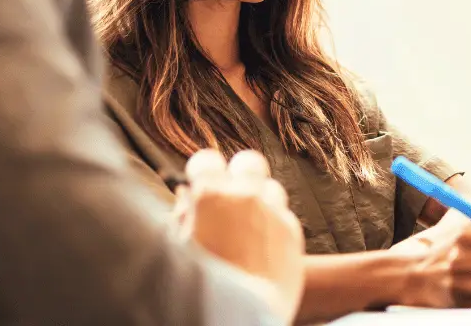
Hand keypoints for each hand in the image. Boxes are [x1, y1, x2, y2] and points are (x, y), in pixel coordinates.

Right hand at [175, 149, 305, 323]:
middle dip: (239, 173)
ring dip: (259, 200)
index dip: (201, 169)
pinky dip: (273, 225)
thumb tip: (188, 197)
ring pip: (270, 188)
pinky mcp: (293, 232)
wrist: (242, 317)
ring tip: (246, 228)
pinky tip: (261, 248)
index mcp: (210, 196)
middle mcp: (245, 196)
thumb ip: (183, 216)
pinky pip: (283, 215)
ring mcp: (272, 212)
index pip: (206, 159)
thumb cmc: (200, 286)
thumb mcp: (177, 249)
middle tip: (229, 195)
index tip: (199, 182)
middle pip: (248, 161)